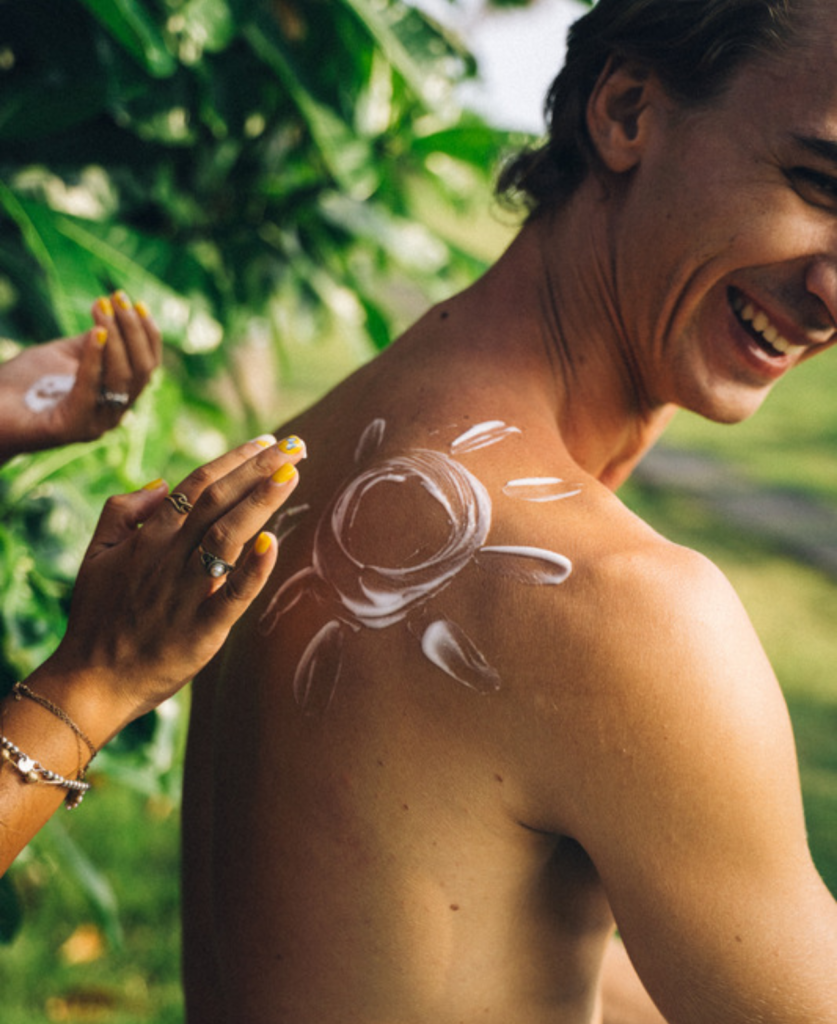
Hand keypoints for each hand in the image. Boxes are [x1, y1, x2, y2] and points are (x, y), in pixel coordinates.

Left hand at [0, 292, 161, 464]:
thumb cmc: (24, 385)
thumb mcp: (64, 356)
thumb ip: (91, 344)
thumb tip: (113, 316)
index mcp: (116, 398)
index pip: (147, 365)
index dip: (148, 334)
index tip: (136, 302)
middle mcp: (113, 413)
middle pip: (142, 370)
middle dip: (134, 330)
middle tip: (119, 298)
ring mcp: (96, 423)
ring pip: (123, 378)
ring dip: (117, 337)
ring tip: (102, 307)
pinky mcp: (74, 427)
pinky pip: (92, 388)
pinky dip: (96, 358)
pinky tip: (96, 331)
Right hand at [38, 434, 305, 740]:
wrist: (90, 682)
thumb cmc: (97, 618)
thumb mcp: (96, 554)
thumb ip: (122, 511)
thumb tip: (162, 483)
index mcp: (147, 537)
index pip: (196, 484)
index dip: (234, 459)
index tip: (267, 441)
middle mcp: (168, 557)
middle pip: (218, 500)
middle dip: (259, 468)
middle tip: (295, 446)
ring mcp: (185, 592)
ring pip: (227, 536)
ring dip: (261, 502)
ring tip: (292, 475)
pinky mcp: (201, 629)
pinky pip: (231, 594)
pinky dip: (253, 569)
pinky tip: (272, 543)